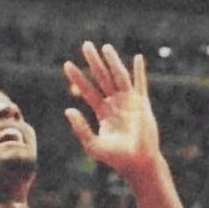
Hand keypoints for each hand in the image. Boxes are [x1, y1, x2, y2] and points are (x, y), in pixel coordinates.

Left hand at [63, 41, 161, 181]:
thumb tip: (68, 109)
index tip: (66, 64)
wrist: (138, 163)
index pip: (88, 90)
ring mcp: (129, 102)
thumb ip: (80, 128)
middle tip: (86, 45)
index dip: (77, 78)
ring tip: (105, 47)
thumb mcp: (92, 144)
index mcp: (103, 112)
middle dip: (94, 62)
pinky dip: (139, 71)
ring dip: (113, 61)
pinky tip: (137, 58)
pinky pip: (140, 84)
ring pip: (119, 77)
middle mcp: (115, 104)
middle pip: (102, 77)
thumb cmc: (116, 158)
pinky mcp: (142, 104)